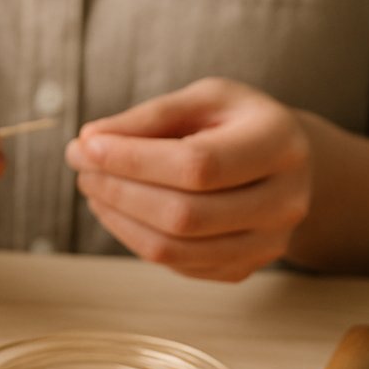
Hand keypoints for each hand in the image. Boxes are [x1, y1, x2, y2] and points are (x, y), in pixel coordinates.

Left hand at [65, 78, 311, 281]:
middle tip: (81, 166)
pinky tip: (116, 209)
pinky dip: (134, 237)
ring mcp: (266, 244)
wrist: (286, 166)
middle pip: (184, 214)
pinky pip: (176, 264)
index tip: (86, 145)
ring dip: (119, 218)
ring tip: (93, 187)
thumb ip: (152, 116)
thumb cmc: (238, 124)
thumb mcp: (204, 99)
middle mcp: (284, 202)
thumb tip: (91, 141)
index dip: (134, 160)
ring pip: (176, 248)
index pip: (197, 164)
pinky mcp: (243, 269)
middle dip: (119, 190)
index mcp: (279, 145)